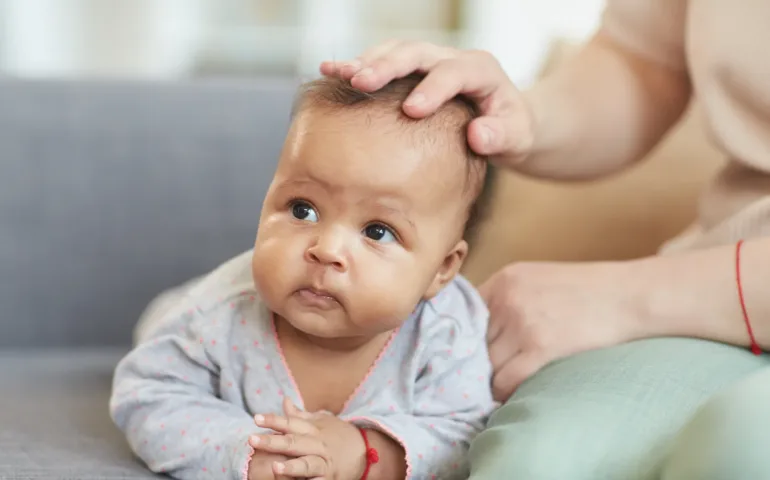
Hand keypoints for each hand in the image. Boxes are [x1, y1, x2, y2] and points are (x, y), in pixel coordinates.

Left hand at [248, 398, 364, 478]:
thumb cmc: (338, 435)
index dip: (273, 420)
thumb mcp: (321, 421)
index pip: (290, 423)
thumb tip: (284, 401)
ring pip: (307, 464)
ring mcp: (323, 463)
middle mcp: (317, 445)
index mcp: (313, 429)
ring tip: (275, 467)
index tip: (255, 418)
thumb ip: (300, 415)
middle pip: (293, 442)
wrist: (366, 451)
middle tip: (252, 440)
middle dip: (273, 442)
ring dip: (292, 467)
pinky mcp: (329, 479)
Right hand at [320, 40, 534, 164]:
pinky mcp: (411, 73)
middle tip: (361, 82)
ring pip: (394, 52)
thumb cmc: (511, 131)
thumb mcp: (518, 138)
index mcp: (480, 70)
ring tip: (338, 74)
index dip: (434, 88)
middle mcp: (451, 58)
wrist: (504, 121)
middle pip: (417, 53)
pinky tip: (330, 72)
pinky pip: (382, 63)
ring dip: (365, 62)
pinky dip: (357, 67)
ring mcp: (428, 62)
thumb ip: (503, 137)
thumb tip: (479, 134)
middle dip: (387, 66)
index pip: (455, 72)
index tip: (412, 110)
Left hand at [480, 261, 645, 401]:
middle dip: (479, 360)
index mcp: (505, 279)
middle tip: (481, 376)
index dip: (467, 337)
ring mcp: (522, 322)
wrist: (629, 296)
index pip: (466, 313)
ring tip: (497, 387)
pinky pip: (507, 379)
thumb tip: (481, 329)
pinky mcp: (541, 347)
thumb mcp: (539, 279)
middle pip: (476, 340)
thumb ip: (510, 297)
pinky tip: (508, 396)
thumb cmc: (588, 290)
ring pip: (488, 363)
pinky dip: (504, 392)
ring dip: (492, 378)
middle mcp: (508, 298)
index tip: (469, 353)